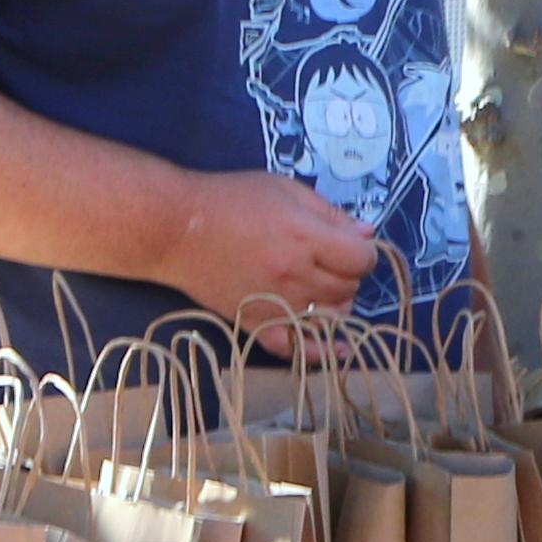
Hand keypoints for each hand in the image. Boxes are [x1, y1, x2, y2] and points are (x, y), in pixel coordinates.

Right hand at [160, 170, 375, 339]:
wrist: (173, 228)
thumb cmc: (230, 200)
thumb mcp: (286, 190)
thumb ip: (330, 213)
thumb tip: (367, 235)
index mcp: (306, 238)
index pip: (362, 259)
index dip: (363, 252)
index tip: (350, 246)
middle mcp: (294, 275)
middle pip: (348, 288)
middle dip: (348, 275)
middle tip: (330, 263)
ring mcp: (274, 302)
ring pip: (330, 317)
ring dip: (336, 304)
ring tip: (322, 289)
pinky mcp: (253, 322)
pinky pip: (294, 348)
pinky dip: (319, 350)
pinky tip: (338, 348)